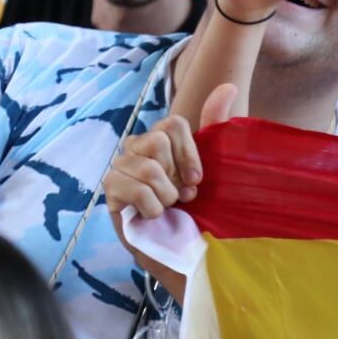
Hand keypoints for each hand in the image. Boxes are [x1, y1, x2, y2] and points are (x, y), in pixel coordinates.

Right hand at [104, 84, 237, 302]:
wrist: (191, 252)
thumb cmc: (203, 210)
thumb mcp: (216, 167)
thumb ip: (217, 126)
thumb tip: (227, 86)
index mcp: (163, 141)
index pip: (172, 124)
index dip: (189, 153)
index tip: (198, 180)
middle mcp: (138, 150)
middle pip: (157, 141)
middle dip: (176, 177)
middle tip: (181, 198)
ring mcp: (120, 171)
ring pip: (146, 167)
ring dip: (166, 196)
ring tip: (167, 209)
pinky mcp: (110, 195)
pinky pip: (132, 189)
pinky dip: (150, 207)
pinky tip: (152, 217)